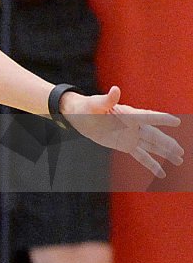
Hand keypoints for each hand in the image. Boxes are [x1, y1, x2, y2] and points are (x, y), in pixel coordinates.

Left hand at [60, 86, 184, 177]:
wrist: (81, 118)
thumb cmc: (88, 107)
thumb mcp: (96, 104)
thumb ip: (107, 99)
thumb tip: (115, 90)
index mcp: (129, 114)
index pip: (148, 117)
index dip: (162, 119)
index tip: (177, 121)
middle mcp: (134, 126)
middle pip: (154, 136)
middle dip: (168, 144)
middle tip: (182, 151)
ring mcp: (132, 136)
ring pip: (152, 146)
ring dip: (166, 153)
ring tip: (180, 160)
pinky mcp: (126, 145)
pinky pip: (141, 156)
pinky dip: (151, 164)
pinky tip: (162, 173)